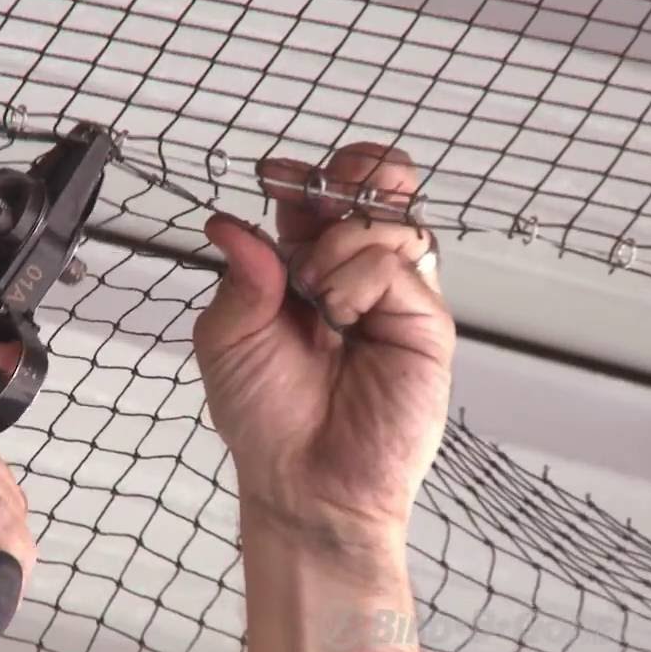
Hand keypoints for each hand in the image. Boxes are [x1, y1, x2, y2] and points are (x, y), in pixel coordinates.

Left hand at [193, 142, 455, 551]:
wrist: (301, 480)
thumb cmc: (263, 416)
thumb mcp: (226, 338)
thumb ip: (238, 277)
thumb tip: (229, 223)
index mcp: (304, 271)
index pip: (316, 203)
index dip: (302, 179)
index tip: (274, 175)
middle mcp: (355, 276)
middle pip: (375, 194)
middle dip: (356, 172)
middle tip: (326, 189)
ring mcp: (394, 297)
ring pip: (390, 221)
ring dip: (342, 239)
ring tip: (315, 290)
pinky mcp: (424, 322)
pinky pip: (398, 266)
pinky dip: (360, 277)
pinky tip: (340, 315)